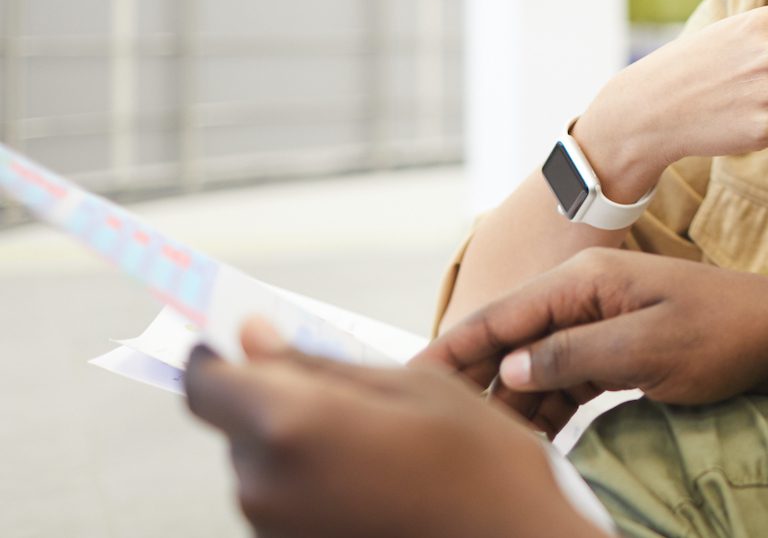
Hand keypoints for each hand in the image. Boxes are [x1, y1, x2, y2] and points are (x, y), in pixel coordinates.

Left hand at [184, 318, 602, 537]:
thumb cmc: (478, 462)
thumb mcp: (411, 385)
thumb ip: (318, 362)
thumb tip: (250, 336)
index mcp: (290, 425)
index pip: (203, 383)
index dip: (218, 355)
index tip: (244, 338)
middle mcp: (263, 485)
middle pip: (236, 423)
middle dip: (277, 398)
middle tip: (356, 396)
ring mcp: (274, 529)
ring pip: (261, 463)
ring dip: (301, 443)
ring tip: (384, 446)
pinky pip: (285, 501)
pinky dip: (317, 481)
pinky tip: (381, 482)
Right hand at [418, 247, 767, 435]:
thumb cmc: (725, 334)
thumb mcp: (647, 349)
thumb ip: (574, 356)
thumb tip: (509, 370)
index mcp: (586, 281)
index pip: (501, 315)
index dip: (450, 349)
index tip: (404, 378)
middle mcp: (585, 294)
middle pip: (510, 342)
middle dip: (477, 386)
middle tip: (446, 433)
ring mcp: (601, 320)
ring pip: (536, 367)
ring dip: (515, 407)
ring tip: (494, 451)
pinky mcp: (617, 347)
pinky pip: (566, 379)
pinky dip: (550, 411)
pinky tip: (537, 444)